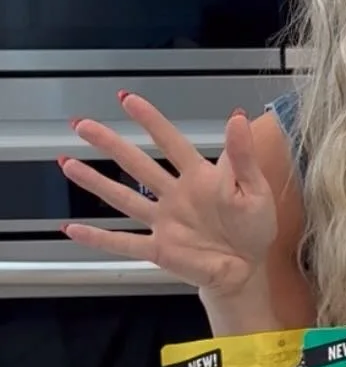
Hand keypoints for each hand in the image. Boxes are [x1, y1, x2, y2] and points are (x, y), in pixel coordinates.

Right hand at [60, 94, 276, 296]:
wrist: (248, 267)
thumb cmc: (253, 225)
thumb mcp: (256, 188)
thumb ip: (242, 157)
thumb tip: (238, 117)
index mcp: (199, 176)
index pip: (170, 142)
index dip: (150, 121)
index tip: (127, 99)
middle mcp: (175, 195)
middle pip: (137, 164)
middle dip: (109, 144)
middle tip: (83, 125)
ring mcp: (164, 222)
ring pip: (123, 199)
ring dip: (95, 182)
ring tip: (68, 164)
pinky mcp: (159, 250)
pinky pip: (124, 243)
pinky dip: (99, 238)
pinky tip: (73, 229)